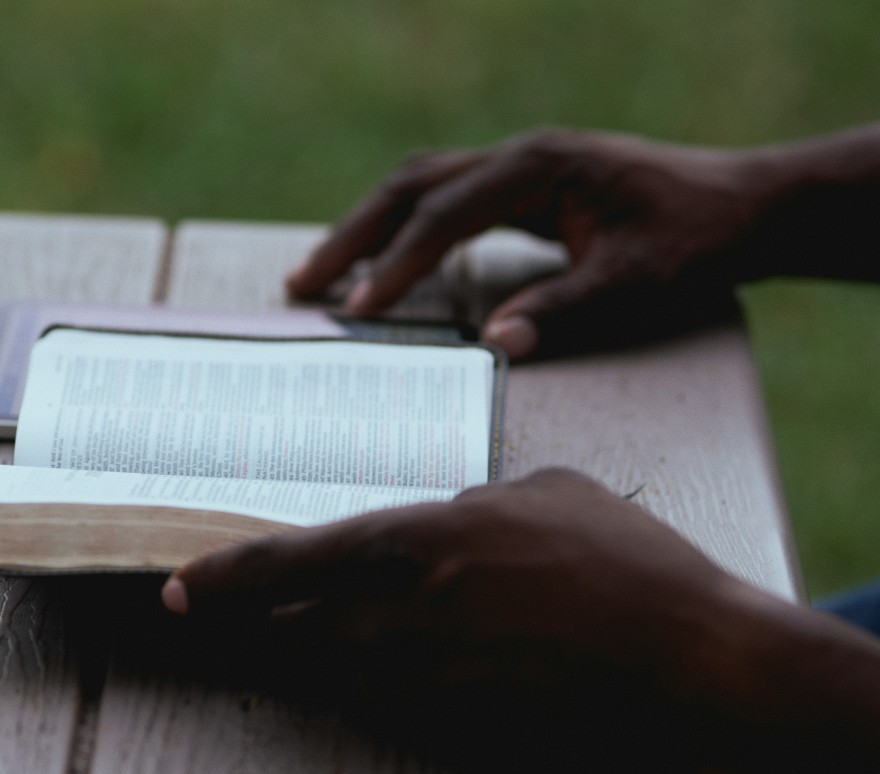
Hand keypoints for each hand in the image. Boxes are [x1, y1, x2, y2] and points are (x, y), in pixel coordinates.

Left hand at [162, 469, 879, 773]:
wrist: (691, 661)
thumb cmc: (627, 562)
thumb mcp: (550, 491)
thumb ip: (479, 502)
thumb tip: (451, 514)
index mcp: (424, 541)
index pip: (297, 561)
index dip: (227, 578)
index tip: (173, 589)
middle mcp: (410, 616)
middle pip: (298, 628)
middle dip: (256, 623)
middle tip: (219, 616)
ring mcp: (431, 681)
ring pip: (336, 672)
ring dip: (311, 656)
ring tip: (292, 639)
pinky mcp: (459, 726)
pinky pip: (389, 705)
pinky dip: (371, 687)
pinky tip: (388, 673)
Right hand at [286, 129, 770, 358]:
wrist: (742, 205)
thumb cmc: (694, 239)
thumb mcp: (633, 281)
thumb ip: (562, 310)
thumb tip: (493, 345)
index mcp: (538, 167)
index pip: (443, 214)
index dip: (395, 264)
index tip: (356, 307)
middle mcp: (519, 156)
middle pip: (411, 186)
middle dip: (352, 236)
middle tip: (302, 284)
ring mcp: (519, 166)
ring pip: (420, 186)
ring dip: (368, 228)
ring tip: (322, 274)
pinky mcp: (524, 185)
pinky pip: (444, 200)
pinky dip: (404, 230)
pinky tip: (387, 264)